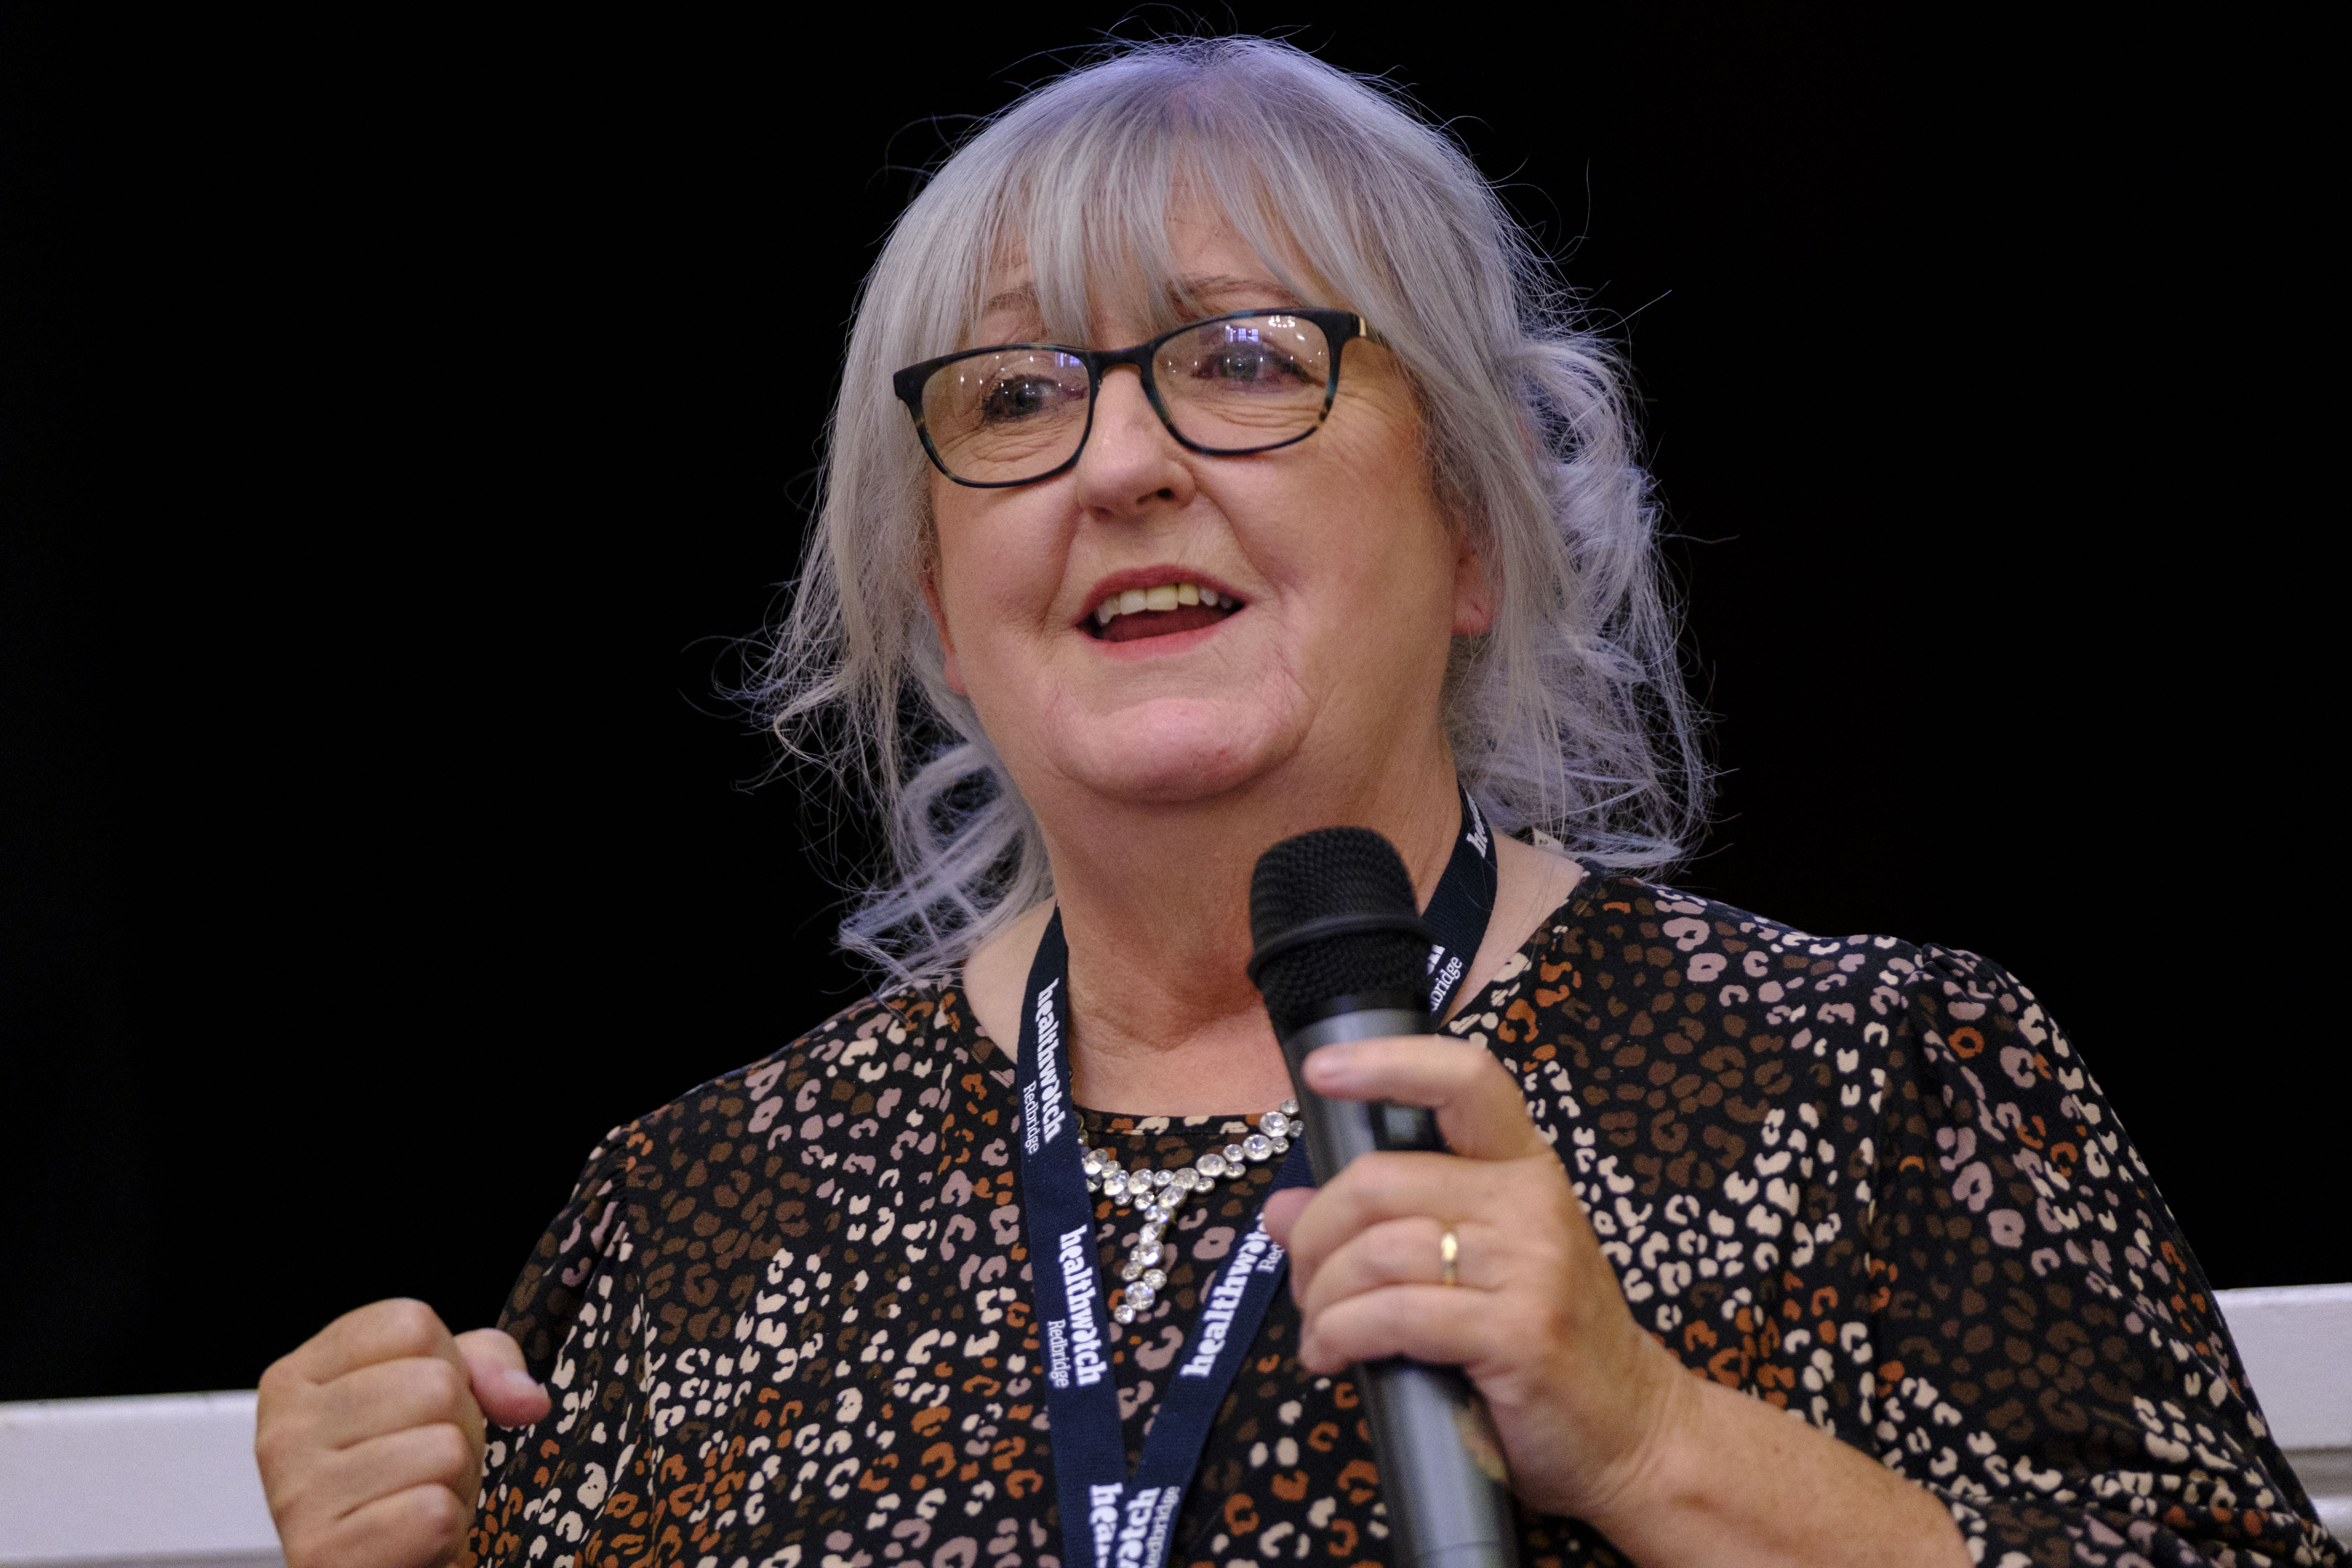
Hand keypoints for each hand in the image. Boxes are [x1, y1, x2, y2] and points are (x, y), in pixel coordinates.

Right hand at [255, 1298, 551, 1567]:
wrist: (380, 1562)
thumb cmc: (406, 1475)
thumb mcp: (442, 1396)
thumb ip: (488, 1365)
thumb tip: (526, 1398)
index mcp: (297, 1375)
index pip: (411, 1324)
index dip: (451, 1365)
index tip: (422, 1408)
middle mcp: (283, 1430)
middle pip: (436, 1385)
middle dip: (462, 1427)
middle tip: (425, 1464)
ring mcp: (297, 1495)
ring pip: (446, 1449)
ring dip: (457, 1480)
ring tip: (418, 1497)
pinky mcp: (324, 1554)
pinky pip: (436, 1512)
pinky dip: (446, 1528)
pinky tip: (412, 1537)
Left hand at [1259, 1035, 1689, 1522]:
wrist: (1633, 1431)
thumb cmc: (1542, 1342)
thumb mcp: (1471, 1267)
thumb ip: (1381, 1227)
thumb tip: (1281, 1209)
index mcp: (1523, 1167)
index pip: (1465, 1079)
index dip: (1388, 1063)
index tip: (1321, 1070)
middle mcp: (1530, 1202)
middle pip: (1379, 1181)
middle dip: (1314, 1236)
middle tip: (1305, 1285)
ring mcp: (1531, 1266)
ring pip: (1377, 1250)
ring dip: (1323, 1296)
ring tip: (1319, 1330)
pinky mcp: (1519, 1333)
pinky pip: (1395, 1315)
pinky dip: (1342, 1335)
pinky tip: (1333, 1356)